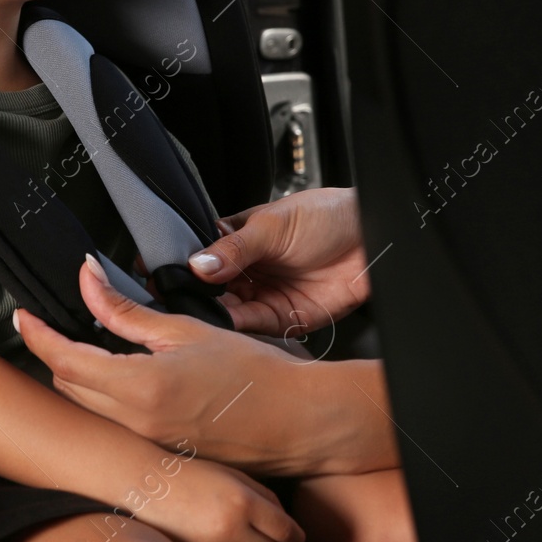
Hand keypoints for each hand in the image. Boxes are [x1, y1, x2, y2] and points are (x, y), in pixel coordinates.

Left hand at [18, 255, 393, 477]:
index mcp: (140, 387)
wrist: (299, 422)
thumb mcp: (186, 330)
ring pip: (89, 407)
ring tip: (91, 344)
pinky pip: (115, 423)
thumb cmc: (257, 374)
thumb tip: (90, 281)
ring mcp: (147, 443)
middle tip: (58, 322)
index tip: (24, 315)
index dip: (37, 335)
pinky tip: (125, 375)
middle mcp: (136, 423)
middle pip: (68, 386)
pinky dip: (106, 398)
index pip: (64, 359)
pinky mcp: (161, 453)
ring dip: (79, 376)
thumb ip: (128, 311)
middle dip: (55, 352)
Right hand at [132, 456, 304, 541]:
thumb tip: (290, 529)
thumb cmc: (198, 477)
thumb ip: (267, 499)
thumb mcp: (235, 477)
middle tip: (271, 540)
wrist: (152, 487)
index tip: (296, 538)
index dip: (296, 537)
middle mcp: (230, 529)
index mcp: (242, 502)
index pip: (285, 531)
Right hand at [186, 187, 369, 337]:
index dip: (186, 266)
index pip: (203, 257)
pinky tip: (226, 318)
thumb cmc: (327, 217)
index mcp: (239, 240)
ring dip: (216, 311)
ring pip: (229, 309)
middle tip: (182, 296)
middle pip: (211, 289)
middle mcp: (249, 270)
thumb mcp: (274, 225)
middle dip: (198, 294)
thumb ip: (235, 248)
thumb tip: (199, 263)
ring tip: (203, 307)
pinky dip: (239, 325)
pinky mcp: (284, 317)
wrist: (373, 236)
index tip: (168, 274)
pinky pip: (255, 325)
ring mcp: (265, 293)